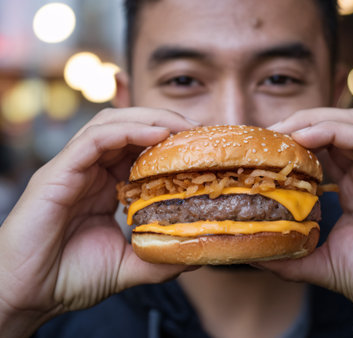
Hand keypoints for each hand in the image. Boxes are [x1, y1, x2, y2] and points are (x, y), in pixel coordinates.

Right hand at [0, 107, 199, 336]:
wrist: (26, 296)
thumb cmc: (68, 278)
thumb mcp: (126, 266)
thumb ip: (157, 257)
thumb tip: (194, 255)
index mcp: (104, 185)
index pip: (138, 148)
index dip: (169, 141)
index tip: (200, 146)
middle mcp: (89, 170)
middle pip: (128, 127)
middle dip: (164, 121)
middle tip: (197, 130)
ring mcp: (72, 168)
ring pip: (111, 124)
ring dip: (150, 119)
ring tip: (182, 127)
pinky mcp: (57, 173)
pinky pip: (93, 140)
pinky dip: (127, 131)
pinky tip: (156, 134)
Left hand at [259, 108, 352, 336]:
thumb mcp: (324, 263)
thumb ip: (293, 256)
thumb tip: (256, 256)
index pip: (326, 146)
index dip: (295, 140)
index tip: (265, 148)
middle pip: (337, 126)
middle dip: (301, 122)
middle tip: (269, 134)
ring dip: (314, 120)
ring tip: (283, 131)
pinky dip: (334, 131)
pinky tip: (305, 137)